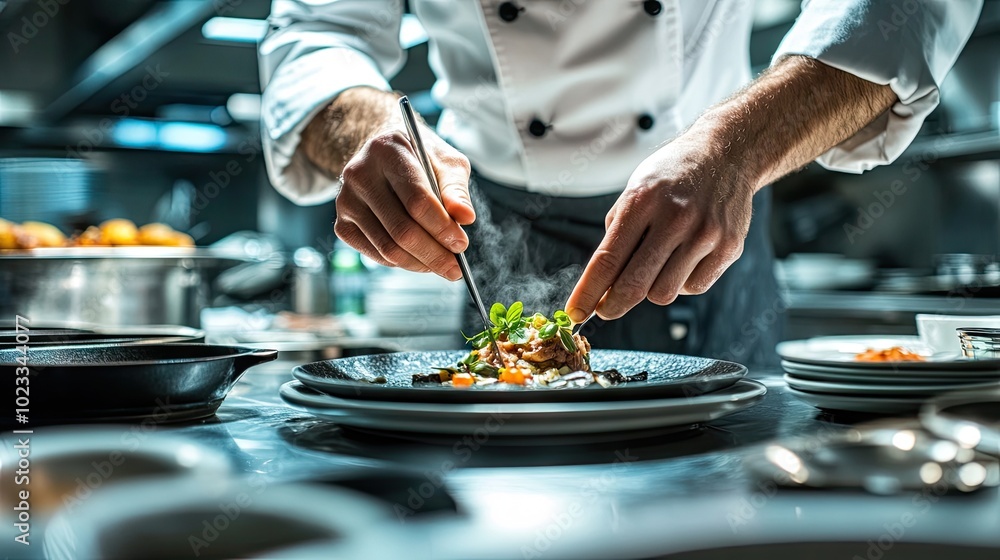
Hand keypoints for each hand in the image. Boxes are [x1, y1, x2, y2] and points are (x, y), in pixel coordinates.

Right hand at [334, 124, 475, 280]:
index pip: (416, 200)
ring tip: (442, 264)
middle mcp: (359, 174)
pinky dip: (402, 263)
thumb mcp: (445, 161)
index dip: (441, 227)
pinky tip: (420, 258)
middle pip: (401, 229)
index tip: (461, 244)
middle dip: (433, 253)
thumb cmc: (420, 158)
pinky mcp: (343, 224)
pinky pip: (376, 255)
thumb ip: (456, 189)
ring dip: (420, 263)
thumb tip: (465, 217)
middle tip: (454, 268)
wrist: (383, 155)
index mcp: (387, 150)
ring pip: (388, 248)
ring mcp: (346, 201)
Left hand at [565, 130, 755, 321]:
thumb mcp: (635, 191)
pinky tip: (685, 259)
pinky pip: (694, 288)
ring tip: (658, 265)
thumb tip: (602, 283)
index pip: (607, 259)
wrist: (726, 155)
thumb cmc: (672, 176)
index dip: (588, 292)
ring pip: (664, 293)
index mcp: (642, 201)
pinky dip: (683, 282)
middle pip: (634, 284)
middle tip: (606, 308)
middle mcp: (675, 217)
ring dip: (652, 289)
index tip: (575, 313)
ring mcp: (705, 234)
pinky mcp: (729, 247)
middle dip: (613, 305)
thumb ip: (618, 234)